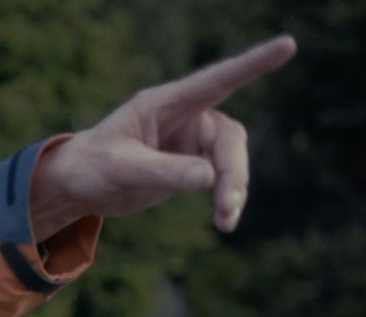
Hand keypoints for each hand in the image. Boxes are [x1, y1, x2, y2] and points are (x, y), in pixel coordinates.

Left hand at [31, 35, 297, 238]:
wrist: (77, 186)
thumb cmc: (90, 167)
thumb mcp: (121, 169)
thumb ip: (164, 171)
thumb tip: (211, 179)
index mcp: (166, 104)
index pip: (216, 80)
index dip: (253, 63)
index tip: (288, 45)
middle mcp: (185, 117)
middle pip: (228, 138)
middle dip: (233, 171)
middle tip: (227, 206)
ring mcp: (191, 140)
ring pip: (230, 160)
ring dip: (233, 189)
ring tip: (226, 222)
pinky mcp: (191, 164)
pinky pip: (221, 178)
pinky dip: (226, 199)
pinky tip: (224, 222)